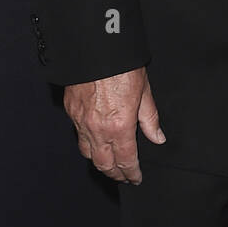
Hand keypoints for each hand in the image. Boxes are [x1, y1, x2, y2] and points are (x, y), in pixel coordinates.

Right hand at [63, 67, 164, 183]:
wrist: (95, 48)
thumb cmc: (122, 66)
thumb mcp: (144, 91)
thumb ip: (150, 119)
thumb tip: (157, 138)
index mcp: (119, 126)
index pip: (125, 160)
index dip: (131, 173)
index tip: (136, 178)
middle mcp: (97, 129)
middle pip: (103, 163)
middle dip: (115, 173)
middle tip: (124, 177)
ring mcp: (80, 122)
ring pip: (87, 153)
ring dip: (99, 161)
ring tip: (110, 164)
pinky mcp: (70, 111)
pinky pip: (78, 136)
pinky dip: (87, 144)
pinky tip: (95, 142)